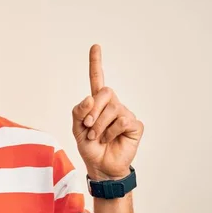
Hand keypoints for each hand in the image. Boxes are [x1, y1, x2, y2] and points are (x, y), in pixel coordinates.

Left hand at [72, 44, 143, 180]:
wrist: (101, 166)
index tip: (95, 46)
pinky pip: (122, 121)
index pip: (97, 80)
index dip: (96, 63)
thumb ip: (78, 112)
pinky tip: (110, 139)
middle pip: (105, 92)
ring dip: (99, 126)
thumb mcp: (77, 129)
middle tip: (88, 127)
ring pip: (112, 108)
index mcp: (97, 103)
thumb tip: (90, 98)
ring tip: (97, 137)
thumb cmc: (89, 147)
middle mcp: (112, 105)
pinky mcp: (135, 125)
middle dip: (93, 110)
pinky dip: (111, 132)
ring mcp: (125, 113)